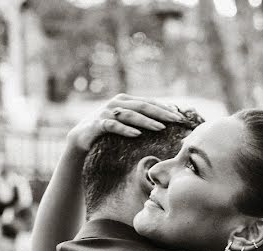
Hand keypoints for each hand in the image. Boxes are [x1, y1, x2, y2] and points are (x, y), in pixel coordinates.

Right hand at [66, 94, 185, 152]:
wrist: (81, 138)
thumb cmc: (108, 131)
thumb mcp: (126, 123)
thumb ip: (141, 119)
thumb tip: (167, 123)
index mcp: (125, 100)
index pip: (149, 102)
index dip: (165, 108)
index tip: (180, 116)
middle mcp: (116, 103)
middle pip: (142, 106)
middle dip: (161, 113)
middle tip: (176, 120)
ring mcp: (106, 112)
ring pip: (129, 114)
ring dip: (146, 121)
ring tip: (161, 128)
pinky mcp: (97, 124)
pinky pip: (112, 126)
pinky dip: (125, 129)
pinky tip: (136, 134)